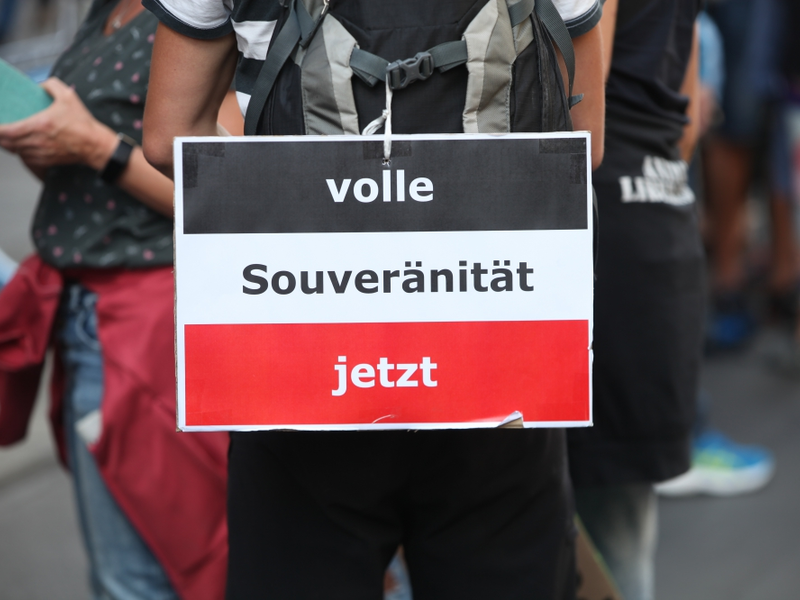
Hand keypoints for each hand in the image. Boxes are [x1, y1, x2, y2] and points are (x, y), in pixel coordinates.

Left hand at [0, 78, 117, 170]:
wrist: (95, 145)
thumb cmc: (82, 124)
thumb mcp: (69, 97)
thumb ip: (52, 85)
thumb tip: (40, 85)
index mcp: (40, 125)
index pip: (8, 131)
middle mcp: (38, 141)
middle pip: (7, 143)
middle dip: (0, 137)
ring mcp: (41, 153)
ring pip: (15, 151)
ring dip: (8, 144)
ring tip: (6, 137)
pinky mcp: (46, 161)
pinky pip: (25, 159)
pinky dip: (19, 152)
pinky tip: (20, 147)